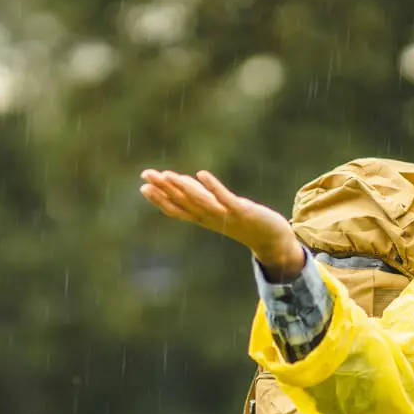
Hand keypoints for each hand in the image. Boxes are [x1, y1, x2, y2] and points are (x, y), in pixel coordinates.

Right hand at [139, 169, 305, 279]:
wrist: (271, 239)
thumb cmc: (243, 221)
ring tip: (167, 174)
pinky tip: (201, 174)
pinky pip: (224, 199)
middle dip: (163, 189)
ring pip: (199, 201)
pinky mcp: (241, 211)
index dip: (159, 199)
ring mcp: (224, 215)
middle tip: (146, 175)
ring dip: (182, 188)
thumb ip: (199, 195)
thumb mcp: (218, 207)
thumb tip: (183, 180)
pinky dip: (212, 187)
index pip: (175, 209)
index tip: (143, 186)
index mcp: (202, 218)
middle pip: (182, 203)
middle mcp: (210, 218)